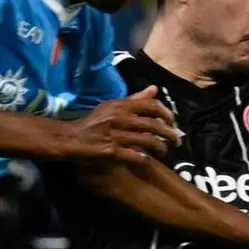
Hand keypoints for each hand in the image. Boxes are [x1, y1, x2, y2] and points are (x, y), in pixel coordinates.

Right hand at [62, 87, 180, 161]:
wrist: (72, 138)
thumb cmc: (94, 122)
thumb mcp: (113, 106)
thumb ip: (135, 99)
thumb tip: (155, 89)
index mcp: (122, 106)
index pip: (153, 106)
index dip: (168, 115)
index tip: (173, 124)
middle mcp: (121, 118)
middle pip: (155, 125)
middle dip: (170, 135)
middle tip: (177, 142)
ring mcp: (116, 135)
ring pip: (148, 141)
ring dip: (160, 148)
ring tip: (164, 152)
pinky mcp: (112, 151)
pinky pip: (136, 155)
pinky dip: (144, 158)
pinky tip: (147, 159)